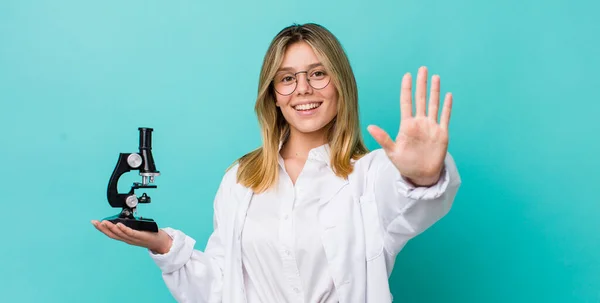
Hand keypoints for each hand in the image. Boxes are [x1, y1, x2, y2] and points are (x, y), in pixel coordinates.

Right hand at [91, 220, 172, 253]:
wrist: (160, 242)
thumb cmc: (149, 235)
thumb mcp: (136, 229)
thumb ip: (128, 226)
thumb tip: (121, 219)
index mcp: (126, 237)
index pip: (111, 233)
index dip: (102, 229)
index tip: (95, 222)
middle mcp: (128, 239)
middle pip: (113, 235)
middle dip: (102, 228)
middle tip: (95, 222)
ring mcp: (133, 239)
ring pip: (120, 234)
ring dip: (111, 228)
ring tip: (104, 223)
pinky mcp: (140, 236)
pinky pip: (130, 233)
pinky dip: (124, 229)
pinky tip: (119, 225)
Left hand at [367, 66, 452, 186]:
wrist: (421, 175)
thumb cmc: (405, 164)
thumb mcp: (392, 152)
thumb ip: (383, 138)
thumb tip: (370, 127)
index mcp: (407, 125)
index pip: (407, 102)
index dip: (407, 89)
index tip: (407, 75)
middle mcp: (420, 123)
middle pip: (421, 99)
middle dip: (421, 84)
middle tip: (422, 69)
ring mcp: (431, 127)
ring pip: (434, 105)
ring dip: (435, 91)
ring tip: (435, 77)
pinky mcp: (442, 134)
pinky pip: (445, 117)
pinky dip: (447, 106)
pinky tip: (448, 95)